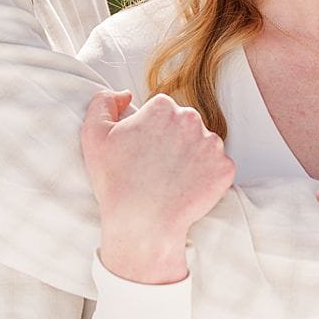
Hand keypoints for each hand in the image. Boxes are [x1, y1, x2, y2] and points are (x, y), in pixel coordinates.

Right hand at [81, 89, 234, 282]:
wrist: (142, 223)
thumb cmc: (116, 181)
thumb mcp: (93, 135)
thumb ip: (103, 102)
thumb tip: (125, 94)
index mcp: (163, 107)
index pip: (160, 110)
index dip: (148, 130)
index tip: (140, 150)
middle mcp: (192, 119)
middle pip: (183, 125)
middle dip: (171, 140)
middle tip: (153, 167)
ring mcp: (212, 145)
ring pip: (201, 145)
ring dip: (189, 157)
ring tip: (169, 179)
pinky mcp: (225, 169)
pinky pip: (216, 167)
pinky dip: (204, 177)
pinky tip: (185, 188)